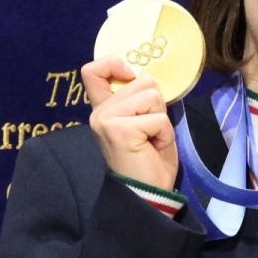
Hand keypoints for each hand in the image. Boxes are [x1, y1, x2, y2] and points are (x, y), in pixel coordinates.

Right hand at [82, 58, 178, 190]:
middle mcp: (99, 113)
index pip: (92, 71)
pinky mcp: (119, 130)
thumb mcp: (144, 121)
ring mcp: (106, 120)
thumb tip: (146, 78)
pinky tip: (153, 148)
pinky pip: (158, 118)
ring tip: (151, 140)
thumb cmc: (149, 160)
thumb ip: (139, 99)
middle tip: (150, 132)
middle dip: (157, 105)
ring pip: (151, 96)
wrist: (147, 194)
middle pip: (143, 82)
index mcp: (104, 109)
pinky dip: (164, 133)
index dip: (114, 63)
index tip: (129, 75)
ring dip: (160, 119)